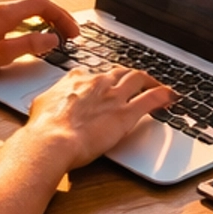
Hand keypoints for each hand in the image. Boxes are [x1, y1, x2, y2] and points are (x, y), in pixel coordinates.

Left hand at [0, 0, 79, 81]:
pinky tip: (24, 28)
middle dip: (55, 15)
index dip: (62, 17)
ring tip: (51, 31)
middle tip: (67, 33)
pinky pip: (11, 8)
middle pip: (35, 1)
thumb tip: (51, 39)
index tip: (73, 32)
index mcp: (5, 12)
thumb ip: (28, 45)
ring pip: (23, 3)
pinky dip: (26, 15)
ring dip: (41, 14)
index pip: (43, 5)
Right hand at [25, 64, 173, 169]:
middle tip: (137, 82)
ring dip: (150, 80)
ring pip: (138, 79)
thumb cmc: (43, 128)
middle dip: (130, 75)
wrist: (52, 141)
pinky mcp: (126, 113)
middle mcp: (97, 83)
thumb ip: (51, 99)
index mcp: (76, 79)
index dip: (104, 79)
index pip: (95, 74)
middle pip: (120, 72)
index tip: (108, 83)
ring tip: (156, 85)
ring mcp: (114, 97)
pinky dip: (163, 95)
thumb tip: (48, 102)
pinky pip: (150, 99)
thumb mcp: (41, 105)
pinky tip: (170, 96)